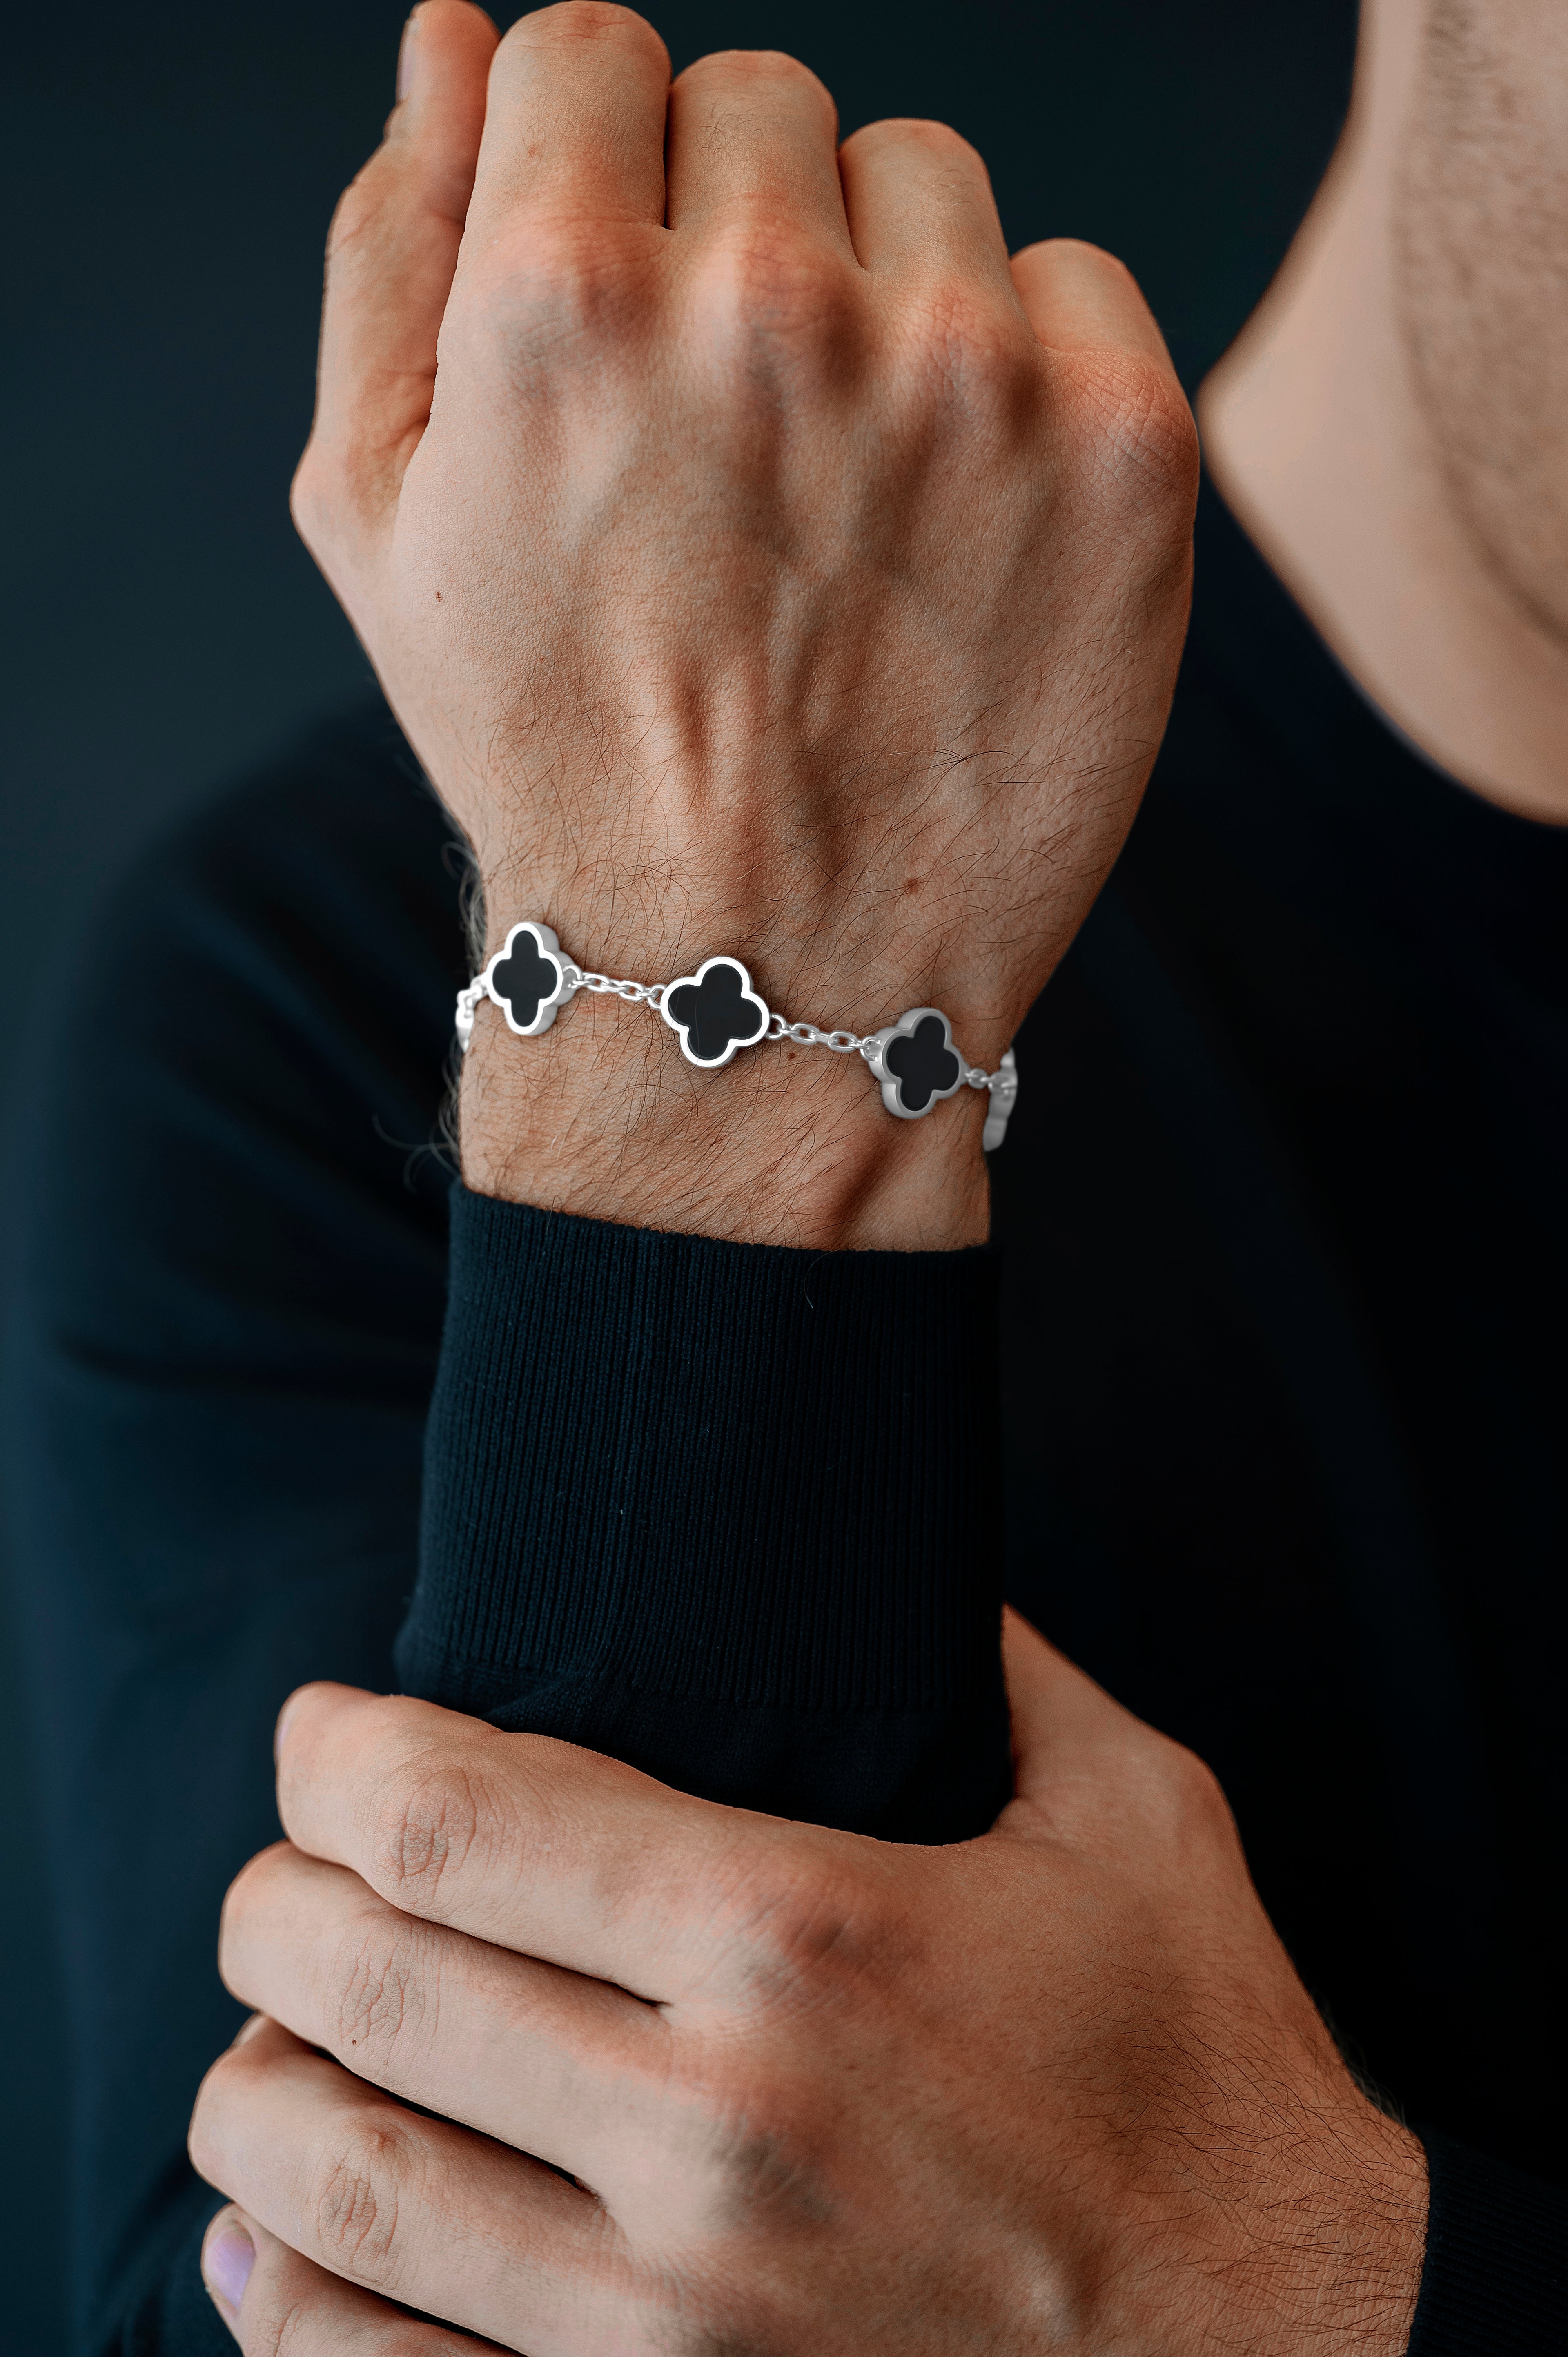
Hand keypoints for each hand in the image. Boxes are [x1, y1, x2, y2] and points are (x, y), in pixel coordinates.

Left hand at [191, 1612, 1424, 2353]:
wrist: (1296, 2353)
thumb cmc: (1208, 2063)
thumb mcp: (1136, 1817)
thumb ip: (1001, 1663)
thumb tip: (900, 1553)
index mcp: (809, 1939)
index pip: (461, 1819)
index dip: (340, 1759)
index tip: (324, 1734)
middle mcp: (718, 2130)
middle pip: (366, 1984)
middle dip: (272, 1899)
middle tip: (284, 1862)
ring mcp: (677, 2323)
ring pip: (342, 2187)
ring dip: (256, 2087)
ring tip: (270, 2029)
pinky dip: (287, 2305)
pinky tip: (271, 2233)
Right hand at [293, 1, 1195, 1248]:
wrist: (753, 981)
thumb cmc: (548, 756)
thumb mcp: (381, 519)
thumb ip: (395, 245)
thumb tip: (453, 36)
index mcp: (564, 296)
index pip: (591, 50)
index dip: (595, 167)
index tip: (621, 293)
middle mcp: (771, 301)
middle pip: (764, 100)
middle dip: (735, 233)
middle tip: (732, 439)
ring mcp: (966, 371)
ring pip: (925, 181)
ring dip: (881, 296)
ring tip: (843, 496)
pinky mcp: (1122, 449)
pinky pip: (1075, 282)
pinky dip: (1024, 373)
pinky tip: (958, 522)